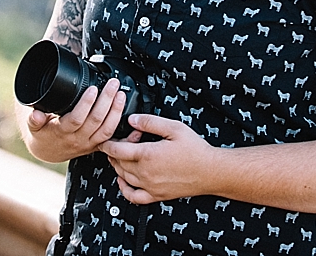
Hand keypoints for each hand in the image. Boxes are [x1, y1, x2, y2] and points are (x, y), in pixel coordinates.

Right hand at [20, 78, 126, 162]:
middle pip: (96, 122)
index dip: (85, 105)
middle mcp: (78, 140)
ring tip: (121, 94)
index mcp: (62, 132)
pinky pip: (113, 141)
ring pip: (107, 130)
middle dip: (106, 101)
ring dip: (116, 112)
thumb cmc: (43, 133)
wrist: (48, 151)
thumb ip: (33, 119)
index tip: (92, 89)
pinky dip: (126, 135)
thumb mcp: (34, 126)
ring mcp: (89, 144)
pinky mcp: (97, 146)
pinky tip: (135, 125)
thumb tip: (35, 114)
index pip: (76, 118)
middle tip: (113, 84)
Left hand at [99, 114, 216, 203]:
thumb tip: (132, 120)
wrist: (210, 171)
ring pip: (123, 177)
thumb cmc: (195, 150)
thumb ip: (150, 122)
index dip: (107, 143)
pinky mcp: (156, 196)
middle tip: (126, 140)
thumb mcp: (173, 128)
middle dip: (115, 151)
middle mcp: (145, 173)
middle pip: (118, 163)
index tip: (104, 138)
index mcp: (147, 155)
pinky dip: (124, 188)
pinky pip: (133, 196)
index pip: (117, 150)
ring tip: (126, 155)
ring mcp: (149, 186)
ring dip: (118, 166)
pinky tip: (124, 180)